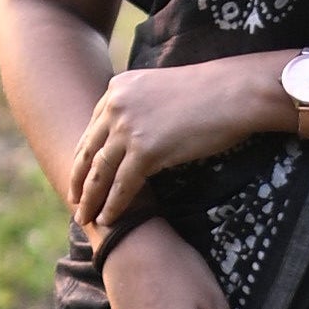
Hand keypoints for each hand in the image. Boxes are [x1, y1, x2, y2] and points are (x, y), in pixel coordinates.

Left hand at [70, 58, 280, 228]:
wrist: (234, 92)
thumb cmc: (212, 92)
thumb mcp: (163, 89)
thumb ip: (143, 105)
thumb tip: (141, 130)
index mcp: (118, 88)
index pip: (93, 128)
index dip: (84, 155)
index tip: (80, 174)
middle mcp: (116, 105)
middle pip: (88, 150)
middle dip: (79, 179)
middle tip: (74, 200)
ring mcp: (128, 127)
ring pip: (99, 171)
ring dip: (90, 198)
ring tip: (85, 217)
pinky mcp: (145, 149)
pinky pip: (121, 185)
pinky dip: (113, 205)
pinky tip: (108, 220)